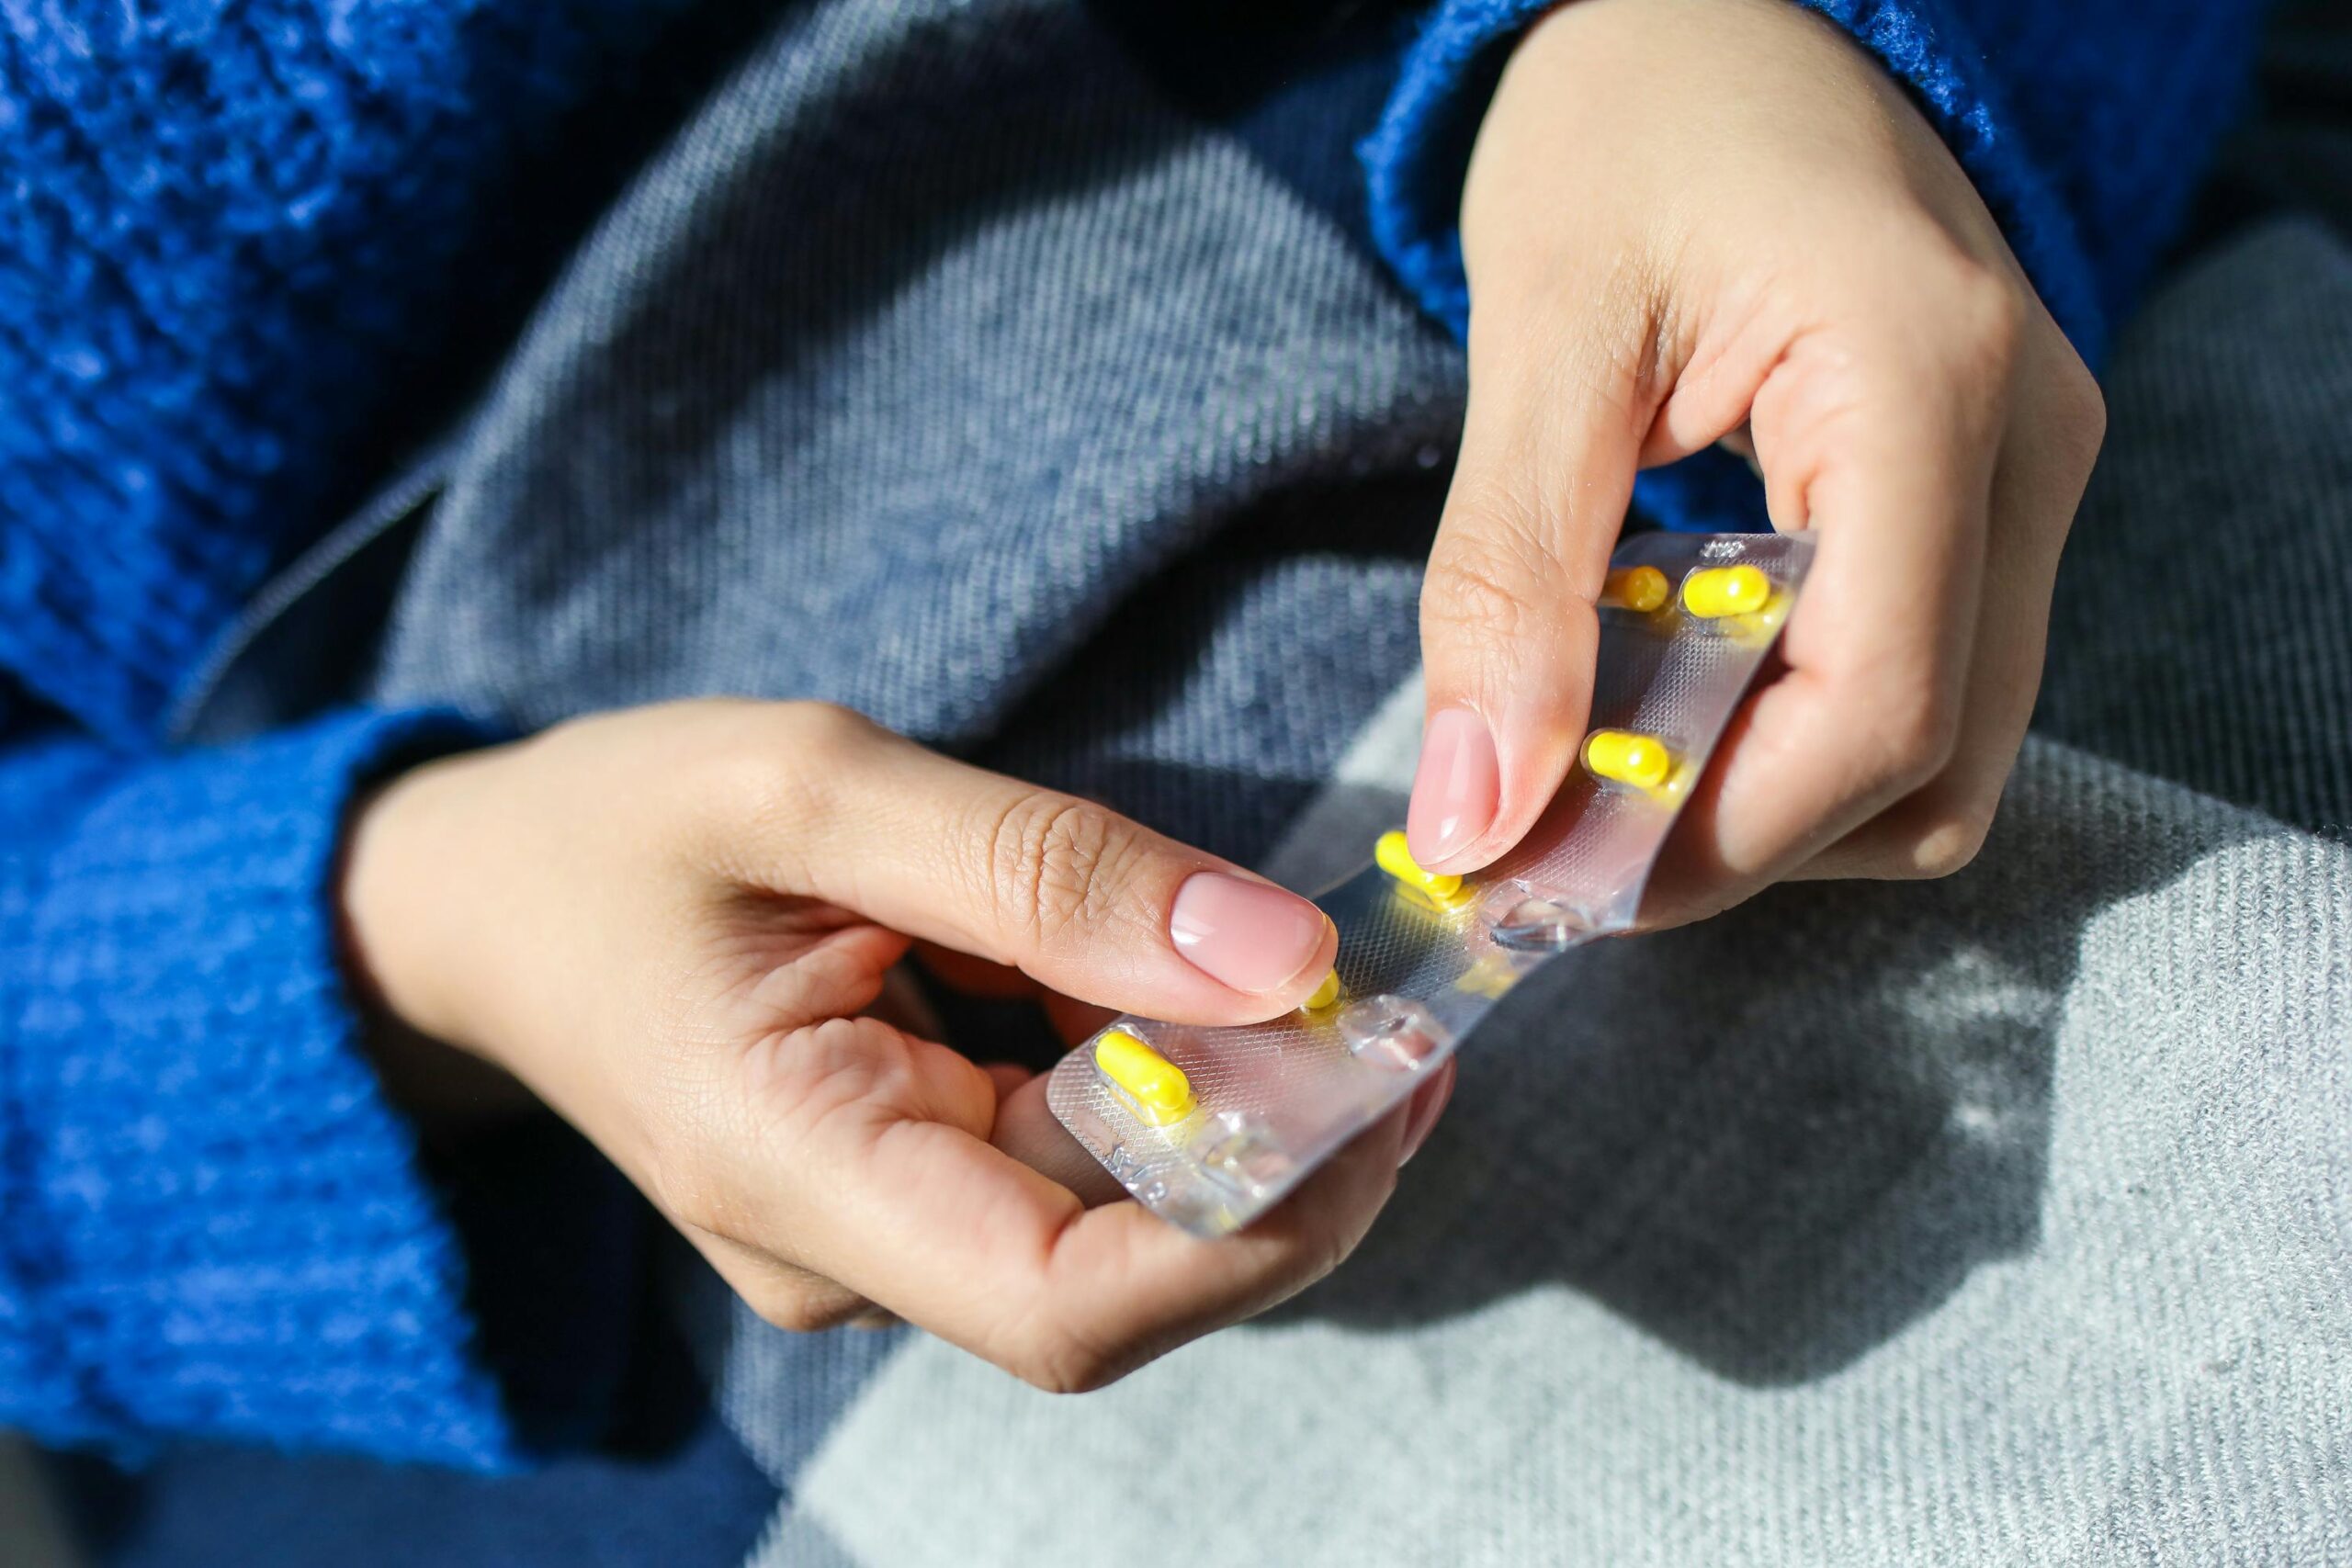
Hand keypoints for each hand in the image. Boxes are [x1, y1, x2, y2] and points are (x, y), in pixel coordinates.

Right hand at [343, 700, 1449, 1389]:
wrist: (484, 904)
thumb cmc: (617, 833)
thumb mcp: (812, 788)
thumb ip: (1043, 869)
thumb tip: (1281, 960)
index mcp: (797, 1177)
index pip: (1072, 1306)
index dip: (1263, 1225)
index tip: (1384, 1081)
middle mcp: (854, 1256)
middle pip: (1132, 1269)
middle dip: (1288, 1146)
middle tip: (1394, 992)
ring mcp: (886, 1236)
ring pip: (1124, 1214)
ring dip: (1237, 1099)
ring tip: (1294, 959)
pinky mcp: (914, 1184)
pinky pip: (1079, 1158)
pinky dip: (1163, 1069)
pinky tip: (1179, 969)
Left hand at [1407, 0, 2105, 920]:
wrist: (1718, 12)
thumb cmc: (1628, 123)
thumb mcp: (1538, 340)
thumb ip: (1506, 586)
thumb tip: (1475, 817)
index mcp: (1927, 383)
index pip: (1878, 711)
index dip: (1710, 839)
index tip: (1545, 875)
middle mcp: (2026, 445)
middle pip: (1927, 768)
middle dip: (1730, 840)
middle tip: (1546, 834)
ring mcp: (2026, 476)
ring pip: (1940, 756)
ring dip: (1762, 801)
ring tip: (1596, 745)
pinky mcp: (1985, 497)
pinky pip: (1918, 684)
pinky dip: (1785, 733)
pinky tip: (1662, 682)